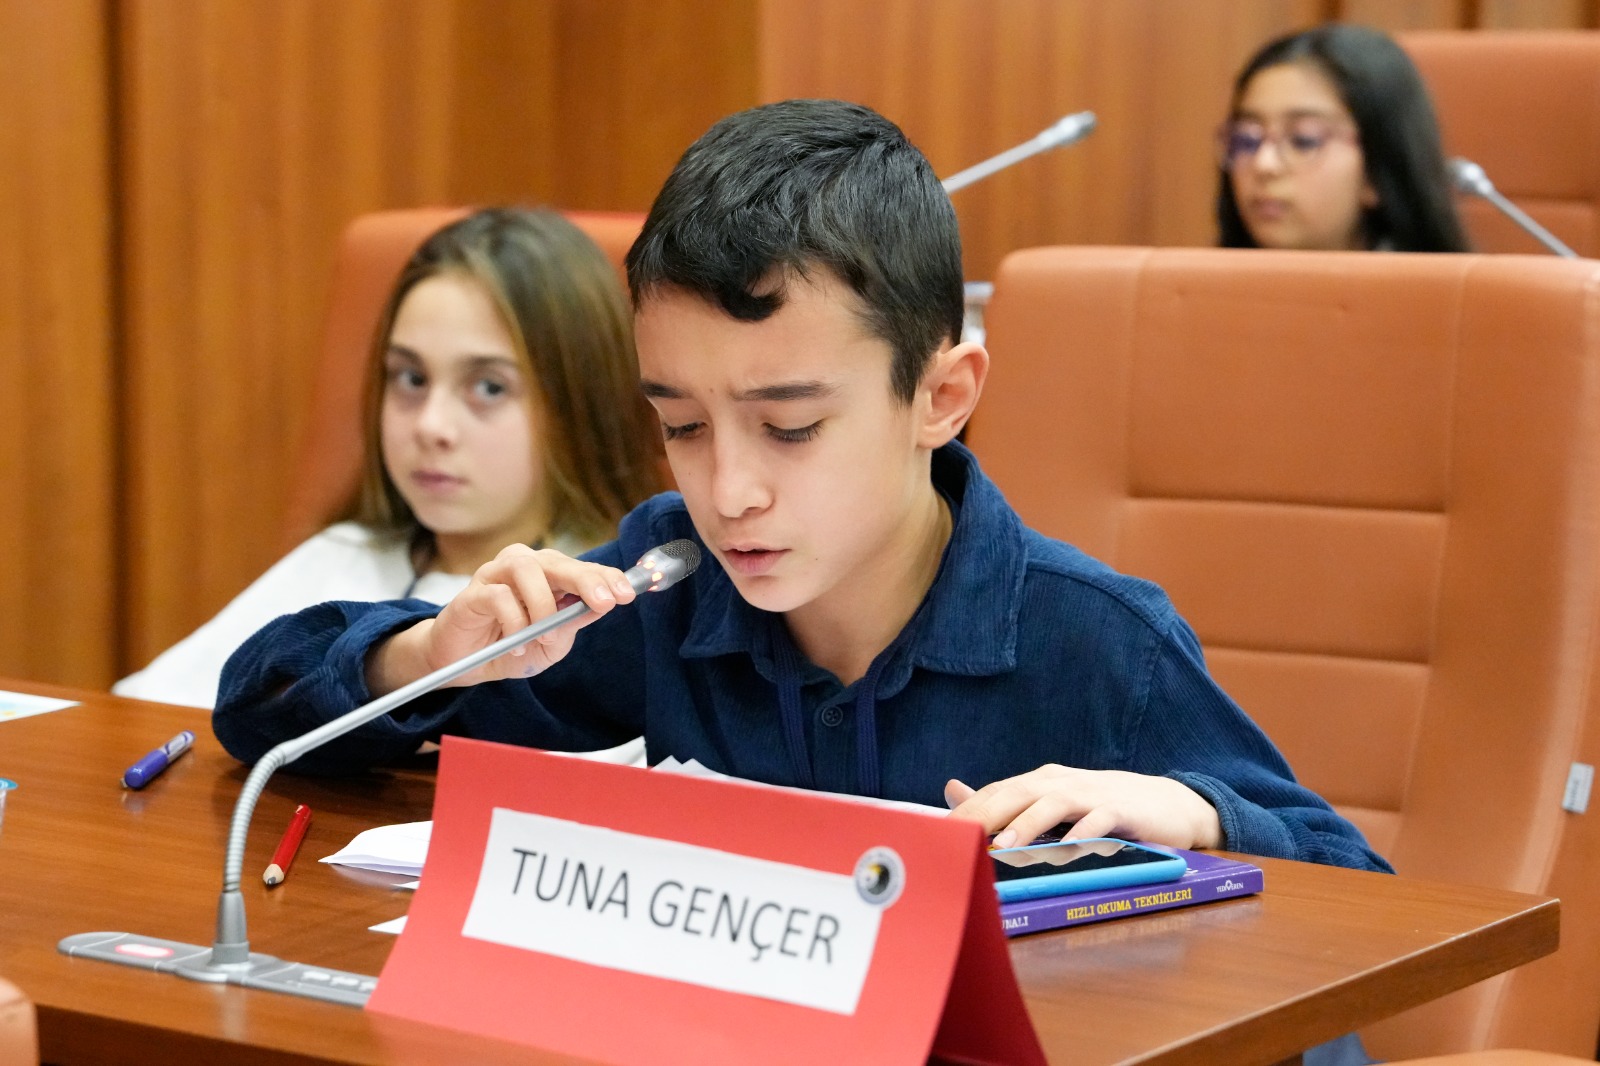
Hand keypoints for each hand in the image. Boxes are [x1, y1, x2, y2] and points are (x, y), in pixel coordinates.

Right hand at [365, 544, 637, 695]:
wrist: (465, 663)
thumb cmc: (511, 647)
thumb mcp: (552, 642)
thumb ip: (573, 621)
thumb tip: (603, 604)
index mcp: (548, 574)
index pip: (582, 568)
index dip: (606, 577)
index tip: (628, 594)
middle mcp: (524, 565)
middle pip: (558, 561)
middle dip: (586, 580)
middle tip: (605, 602)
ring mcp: (495, 574)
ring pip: (526, 569)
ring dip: (541, 604)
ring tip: (542, 634)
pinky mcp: (472, 592)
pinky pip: (498, 596)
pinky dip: (513, 621)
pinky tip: (515, 644)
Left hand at [944, 764, 1222, 850]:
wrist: (1166, 803)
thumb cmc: (1100, 807)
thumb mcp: (1050, 804)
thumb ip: (1003, 801)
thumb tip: (953, 790)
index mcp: (1040, 782)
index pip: (995, 793)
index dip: (966, 812)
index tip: (936, 833)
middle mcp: (1060, 783)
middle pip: (1016, 793)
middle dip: (984, 814)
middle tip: (956, 836)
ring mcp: (1091, 794)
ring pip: (1053, 804)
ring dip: (1027, 823)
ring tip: (1004, 844)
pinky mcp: (1121, 809)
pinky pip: (1099, 819)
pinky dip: (1083, 832)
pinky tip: (1068, 847)